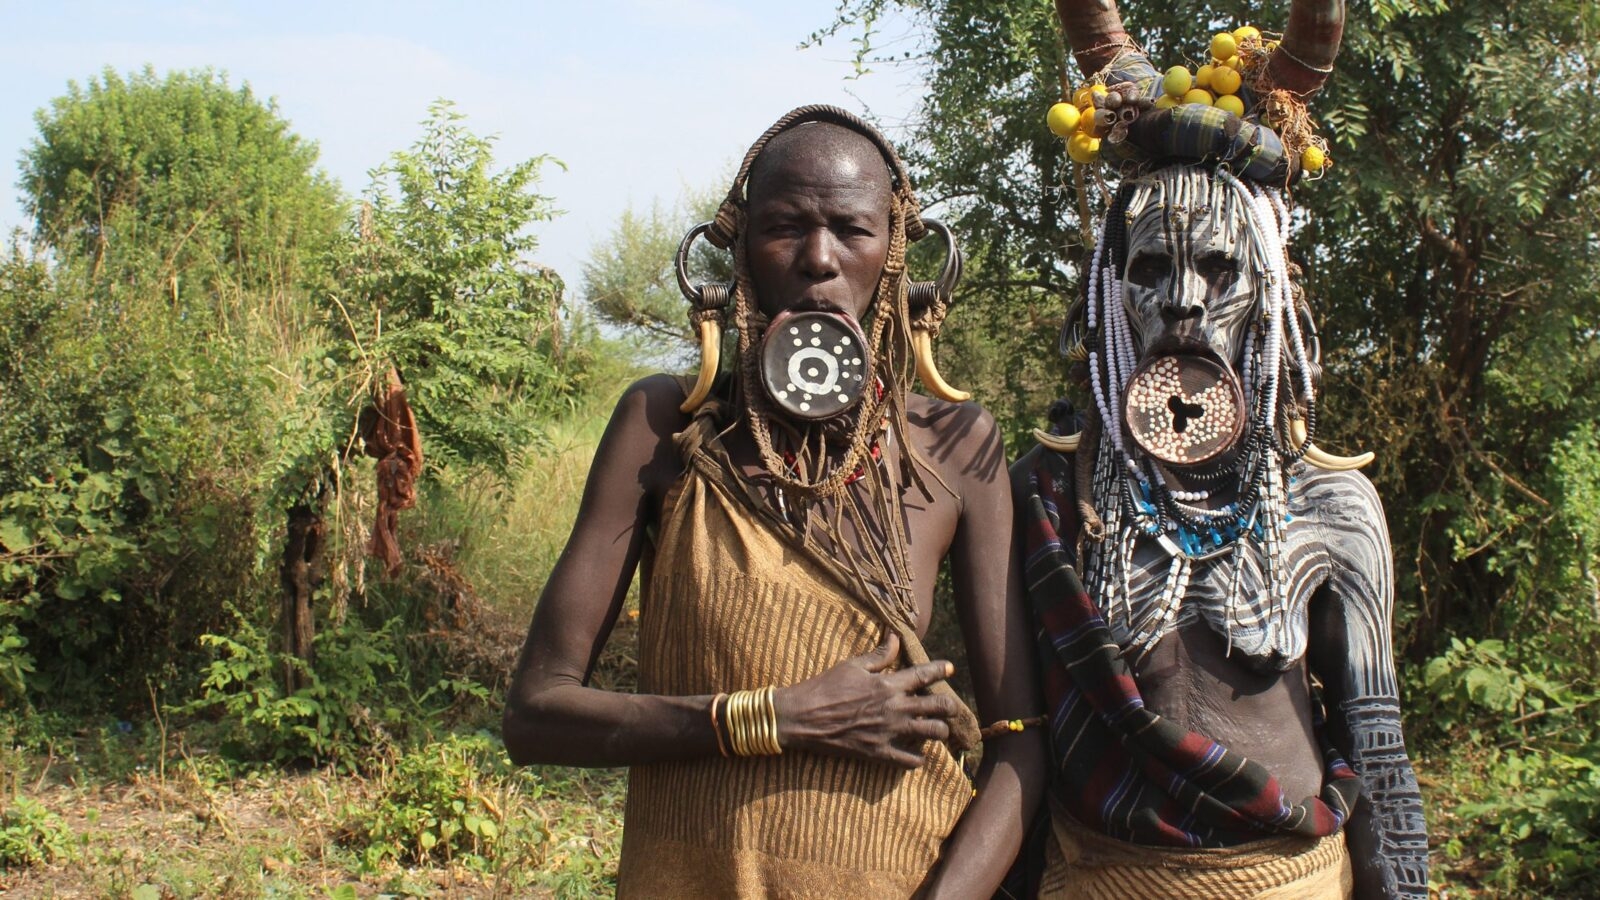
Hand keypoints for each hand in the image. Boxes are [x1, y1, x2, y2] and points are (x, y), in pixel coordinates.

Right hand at [772, 632, 960, 767]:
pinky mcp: (879, 753)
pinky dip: (918, 758)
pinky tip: (916, 753)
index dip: (941, 669)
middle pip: (939, 707)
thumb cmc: (826, 687)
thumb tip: (895, 637)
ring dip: (939, 731)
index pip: (925, 674)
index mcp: (888, 684)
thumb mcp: (852, 666)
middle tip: (949, 707)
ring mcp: (889, 732)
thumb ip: (879, 655)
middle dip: (950, 706)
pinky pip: (910, 761)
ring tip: (936, 729)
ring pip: (933, 733)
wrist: (803, 718)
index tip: (950, 668)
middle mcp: (895, 708)